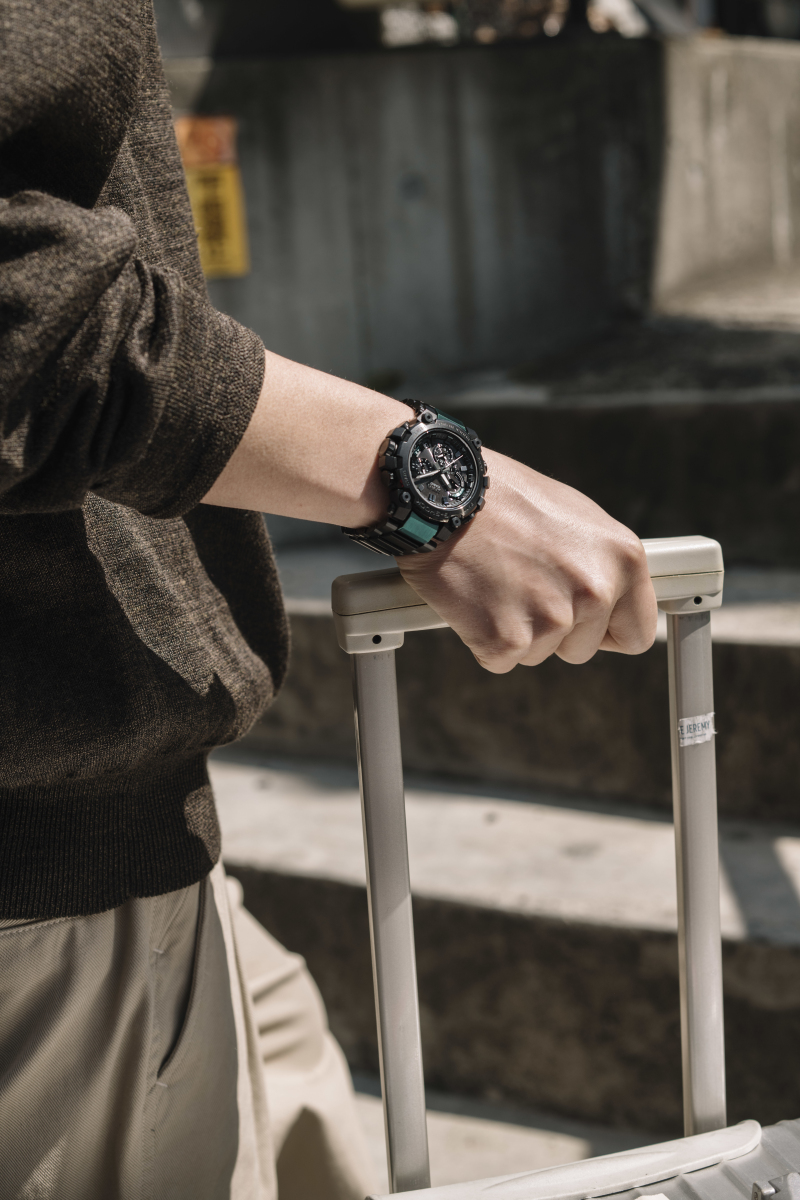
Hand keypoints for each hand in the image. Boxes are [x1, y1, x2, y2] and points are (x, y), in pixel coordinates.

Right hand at [397, 449, 656, 673]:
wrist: (443, 494)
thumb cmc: (504, 500)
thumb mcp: (574, 518)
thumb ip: (599, 564)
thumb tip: (611, 599)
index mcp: (624, 558)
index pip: (636, 631)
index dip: (604, 631)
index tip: (582, 623)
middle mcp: (596, 590)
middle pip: (582, 650)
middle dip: (553, 631)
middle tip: (521, 586)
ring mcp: (552, 617)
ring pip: (540, 655)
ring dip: (515, 631)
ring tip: (496, 582)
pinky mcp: (507, 639)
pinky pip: (500, 660)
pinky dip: (482, 638)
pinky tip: (475, 597)